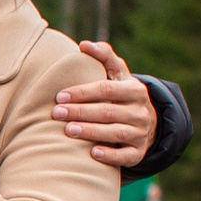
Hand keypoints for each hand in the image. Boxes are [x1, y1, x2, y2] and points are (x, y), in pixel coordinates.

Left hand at [57, 43, 159, 167]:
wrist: (144, 122)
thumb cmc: (121, 94)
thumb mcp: (118, 74)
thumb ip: (104, 57)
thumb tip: (85, 44)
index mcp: (135, 90)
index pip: (107, 89)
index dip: (82, 92)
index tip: (59, 96)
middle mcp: (140, 111)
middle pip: (108, 111)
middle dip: (81, 112)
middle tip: (56, 113)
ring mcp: (140, 133)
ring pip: (115, 133)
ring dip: (91, 131)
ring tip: (68, 130)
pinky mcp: (137, 152)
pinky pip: (125, 156)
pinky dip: (110, 155)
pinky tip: (93, 153)